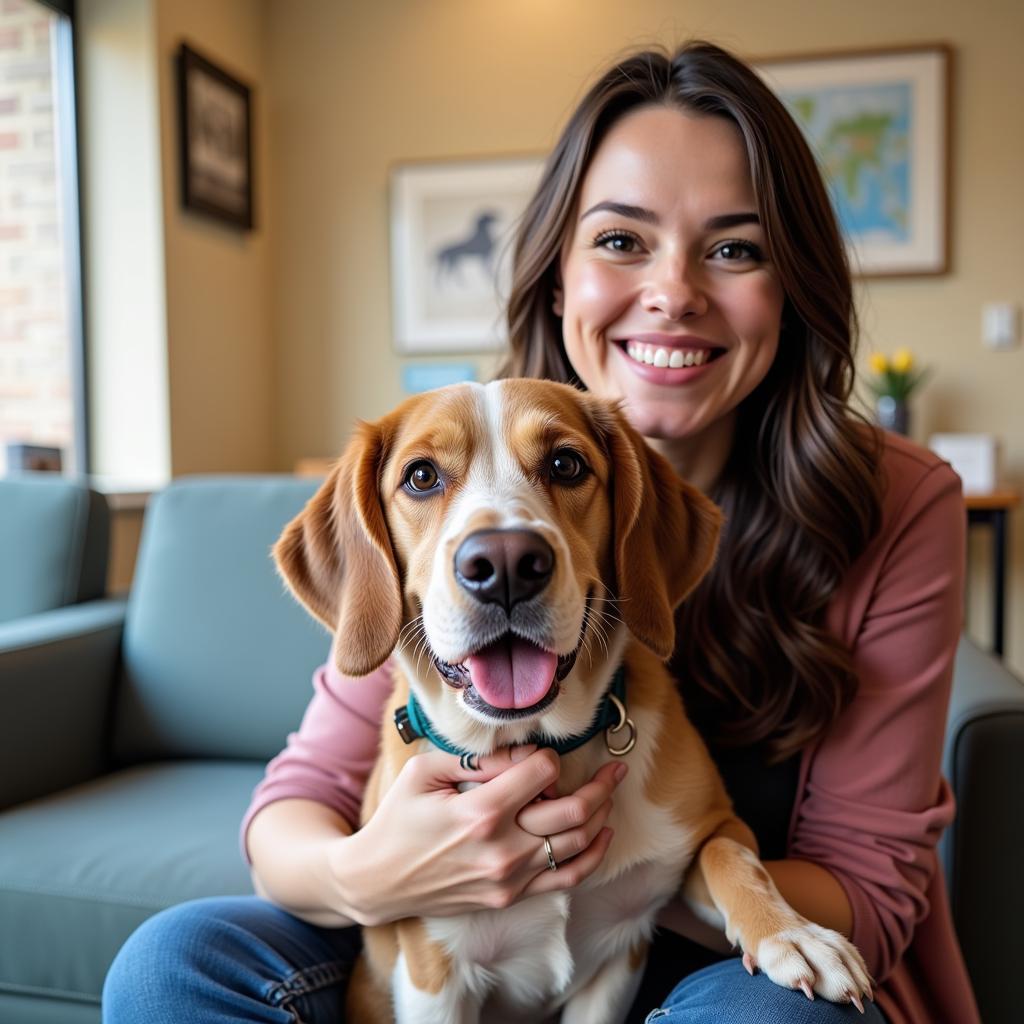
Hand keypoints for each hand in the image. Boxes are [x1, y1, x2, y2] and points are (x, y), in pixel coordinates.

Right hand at [334, 746, 624, 924]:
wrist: (377, 881)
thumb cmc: (398, 819)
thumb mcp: (426, 772)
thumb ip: (479, 761)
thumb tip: (525, 754)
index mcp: (479, 810)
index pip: (542, 772)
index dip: (547, 756)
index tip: (538, 756)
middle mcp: (502, 847)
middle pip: (574, 809)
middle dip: (602, 783)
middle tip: (616, 768)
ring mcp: (509, 877)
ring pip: (578, 842)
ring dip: (603, 813)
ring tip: (611, 791)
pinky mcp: (510, 897)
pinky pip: (568, 877)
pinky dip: (593, 853)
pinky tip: (602, 832)